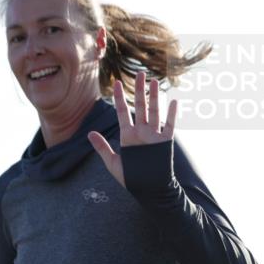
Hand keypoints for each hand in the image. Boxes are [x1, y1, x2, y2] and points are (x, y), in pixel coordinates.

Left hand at [88, 72, 177, 186]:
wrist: (149, 190)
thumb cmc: (131, 179)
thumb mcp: (113, 163)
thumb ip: (102, 148)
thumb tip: (89, 133)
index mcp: (128, 135)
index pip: (122, 112)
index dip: (119, 98)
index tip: (116, 83)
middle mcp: (141, 132)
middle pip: (140, 106)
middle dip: (139, 90)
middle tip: (140, 73)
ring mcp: (154, 136)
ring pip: (154, 111)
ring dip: (155, 97)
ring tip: (155, 81)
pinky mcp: (165, 142)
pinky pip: (170, 125)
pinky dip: (172, 114)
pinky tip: (174, 101)